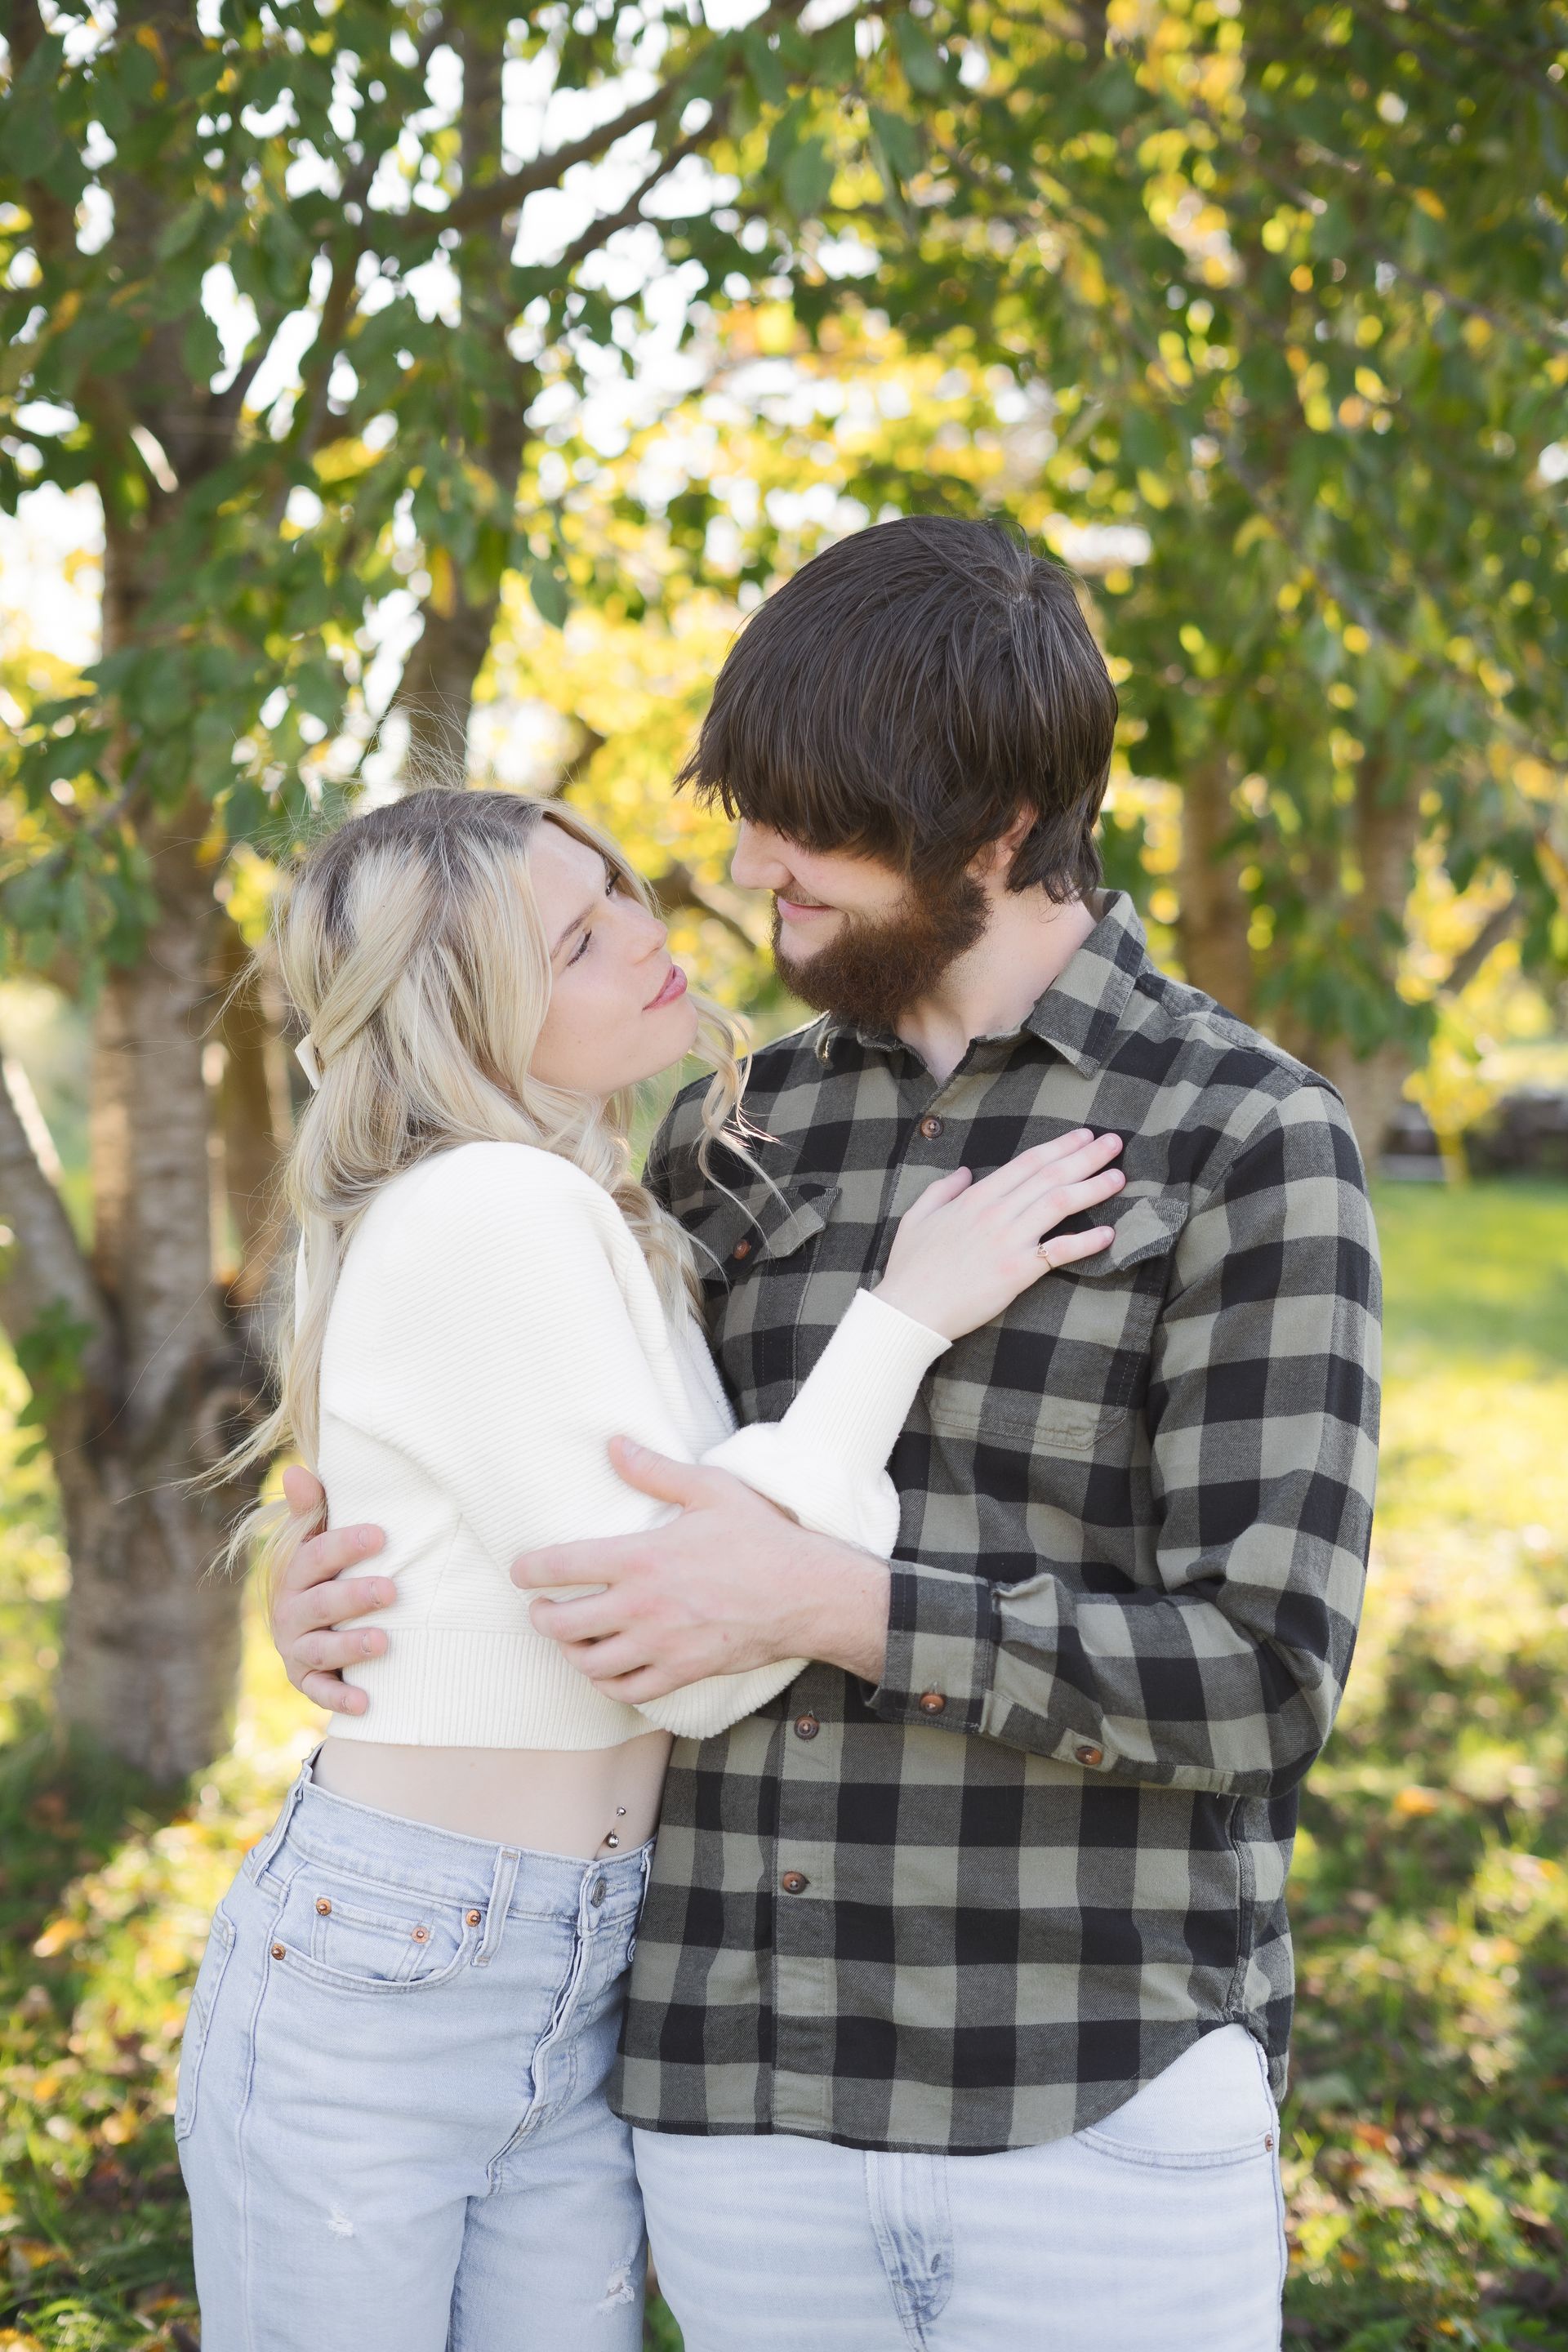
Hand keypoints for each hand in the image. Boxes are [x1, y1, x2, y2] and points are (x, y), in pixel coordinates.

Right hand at [269, 1464, 393, 1715]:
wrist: (309, 1629)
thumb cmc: (327, 1573)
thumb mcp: (317, 1539)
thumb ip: (312, 1509)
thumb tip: (296, 1471)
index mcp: (295, 1572)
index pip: (316, 1555)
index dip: (345, 1545)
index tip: (382, 1535)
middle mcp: (291, 1611)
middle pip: (321, 1604)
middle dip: (356, 1597)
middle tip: (393, 1590)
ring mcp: (296, 1648)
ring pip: (320, 1649)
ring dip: (350, 1646)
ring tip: (385, 1642)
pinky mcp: (306, 1680)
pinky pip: (319, 1692)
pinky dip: (339, 1698)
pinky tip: (365, 1702)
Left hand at [513, 1440, 891, 1698]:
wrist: (807, 1594)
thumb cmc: (761, 1538)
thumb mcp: (710, 1490)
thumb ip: (655, 1471)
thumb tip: (614, 1445)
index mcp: (642, 1558)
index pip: (563, 1567)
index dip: (530, 1571)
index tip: (521, 1572)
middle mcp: (643, 1607)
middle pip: (563, 1624)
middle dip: (542, 1616)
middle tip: (542, 1607)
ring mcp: (661, 1645)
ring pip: (589, 1663)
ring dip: (570, 1651)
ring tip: (571, 1637)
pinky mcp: (683, 1671)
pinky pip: (627, 1690)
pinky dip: (606, 1683)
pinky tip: (606, 1668)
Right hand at [877, 1127, 1124, 1339]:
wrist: (910, 1309)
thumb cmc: (910, 1267)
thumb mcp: (917, 1217)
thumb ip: (941, 1190)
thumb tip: (963, 1173)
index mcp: (975, 1198)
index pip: (1026, 1163)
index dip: (1059, 1146)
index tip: (1083, 1136)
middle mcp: (996, 1213)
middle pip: (1050, 1176)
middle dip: (1086, 1156)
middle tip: (1113, 1144)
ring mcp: (1008, 1241)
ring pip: (1059, 1204)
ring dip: (1093, 1188)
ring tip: (1118, 1177)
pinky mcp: (1017, 1272)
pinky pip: (1059, 1252)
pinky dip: (1087, 1242)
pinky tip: (1109, 1233)